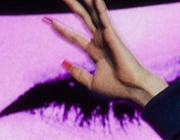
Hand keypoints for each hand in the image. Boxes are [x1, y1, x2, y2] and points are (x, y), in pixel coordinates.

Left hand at [45, 0, 167, 106]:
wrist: (131, 90)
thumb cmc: (115, 89)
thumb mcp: (90, 83)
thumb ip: (77, 73)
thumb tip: (63, 62)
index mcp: (94, 51)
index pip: (74, 37)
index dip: (61, 29)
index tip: (48, 21)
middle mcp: (100, 40)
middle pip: (83, 19)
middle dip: (72, 6)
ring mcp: (106, 36)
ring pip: (93, 13)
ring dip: (85, 1)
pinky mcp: (112, 35)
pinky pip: (104, 18)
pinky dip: (99, 7)